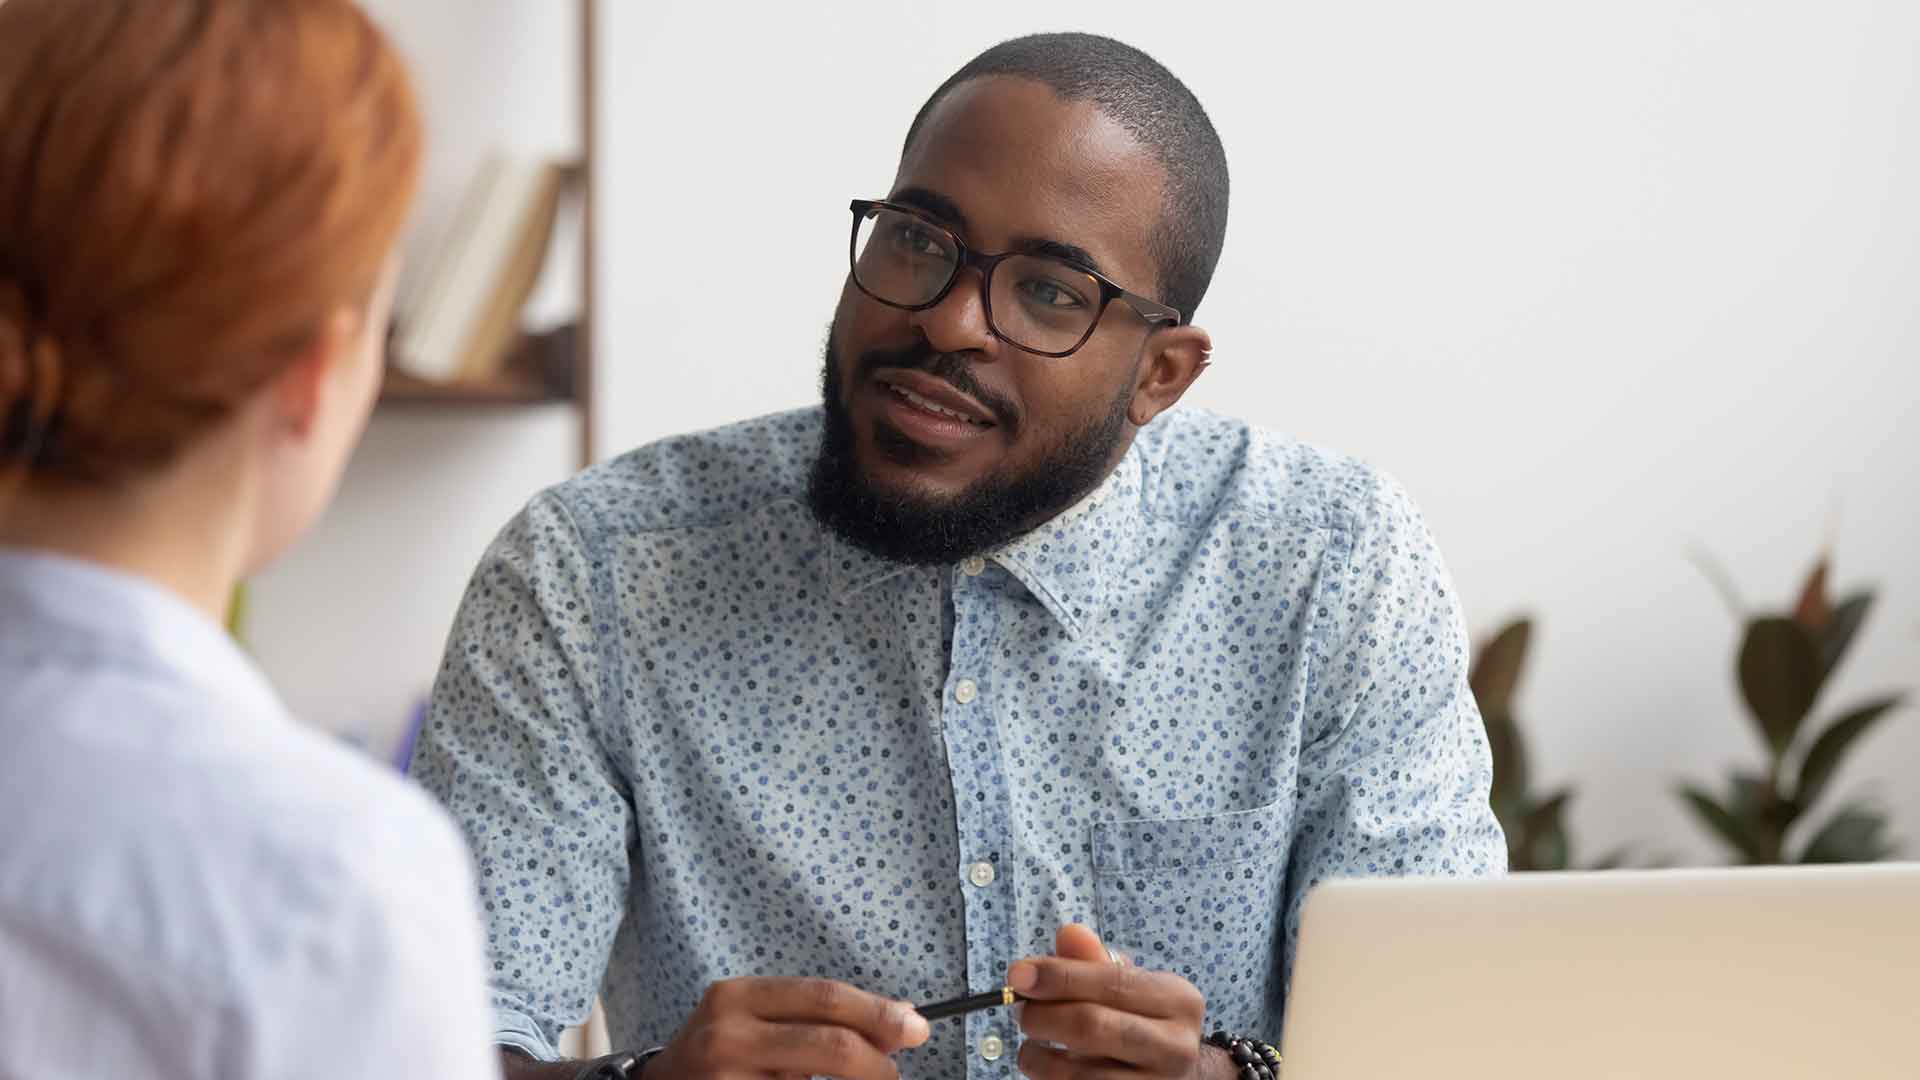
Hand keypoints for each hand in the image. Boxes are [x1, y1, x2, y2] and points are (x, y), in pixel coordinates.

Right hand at [642, 976, 930, 1079]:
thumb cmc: (720, 1053)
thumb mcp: (756, 1019)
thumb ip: (816, 1015)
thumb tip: (899, 1016)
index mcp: (736, 997)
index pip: (824, 998)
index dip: (877, 1012)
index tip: (916, 1026)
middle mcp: (727, 1036)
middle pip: (830, 1044)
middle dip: (878, 1060)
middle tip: (896, 1072)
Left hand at [1009, 924, 1220, 1079]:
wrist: (1176, 1075)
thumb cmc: (1143, 1020)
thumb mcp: (1130, 984)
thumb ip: (1095, 960)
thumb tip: (1068, 934)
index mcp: (1178, 1001)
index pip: (1110, 983)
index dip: (1059, 977)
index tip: (1017, 975)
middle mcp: (1176, 1046)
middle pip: (1092, 1027)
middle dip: (1043, 1015)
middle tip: (1021, 1011)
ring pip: (1079, 1073)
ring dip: (1039, 1056)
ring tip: (1030, 1045)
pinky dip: (1050, 1079)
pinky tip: (1046, 1067)